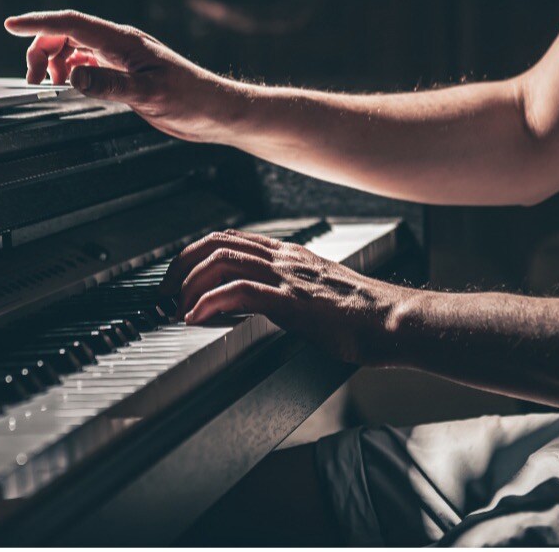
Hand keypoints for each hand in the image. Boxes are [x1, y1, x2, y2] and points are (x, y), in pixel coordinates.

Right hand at [3, 9, 249, 142]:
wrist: (215, 111)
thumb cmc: (191, 99)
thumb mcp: (149, 95)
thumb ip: (110, 85)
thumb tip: (73, 76)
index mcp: (123, 41)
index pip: (71, 23)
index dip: (38, 23)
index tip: (10, 25)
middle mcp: (119, 44)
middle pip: (66, 34)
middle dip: (41, 50)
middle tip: (31, 80)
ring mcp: (120, 57)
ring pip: (73, 49)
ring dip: (54, 63)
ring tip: (48, 86)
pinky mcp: (124, 73)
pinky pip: (86, 65)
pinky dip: (70, 73)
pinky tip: (68, 88)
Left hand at [159, 228, 402, 364]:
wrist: (393, 321)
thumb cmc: (362, 314)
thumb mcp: (317, 291)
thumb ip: (288, 288)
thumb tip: (259, 302)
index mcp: (288, 254)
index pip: (230, 238)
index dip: (196, 253)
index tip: (178, 276)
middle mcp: (284, 257)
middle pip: (217, 243)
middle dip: (182, 264)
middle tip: (165, 291)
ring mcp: (287, 276)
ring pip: (222, 261)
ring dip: (190, 284)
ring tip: (177, 307)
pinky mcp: (291, 301)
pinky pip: (239, 292)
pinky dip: (210, 302)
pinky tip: (197, 318)